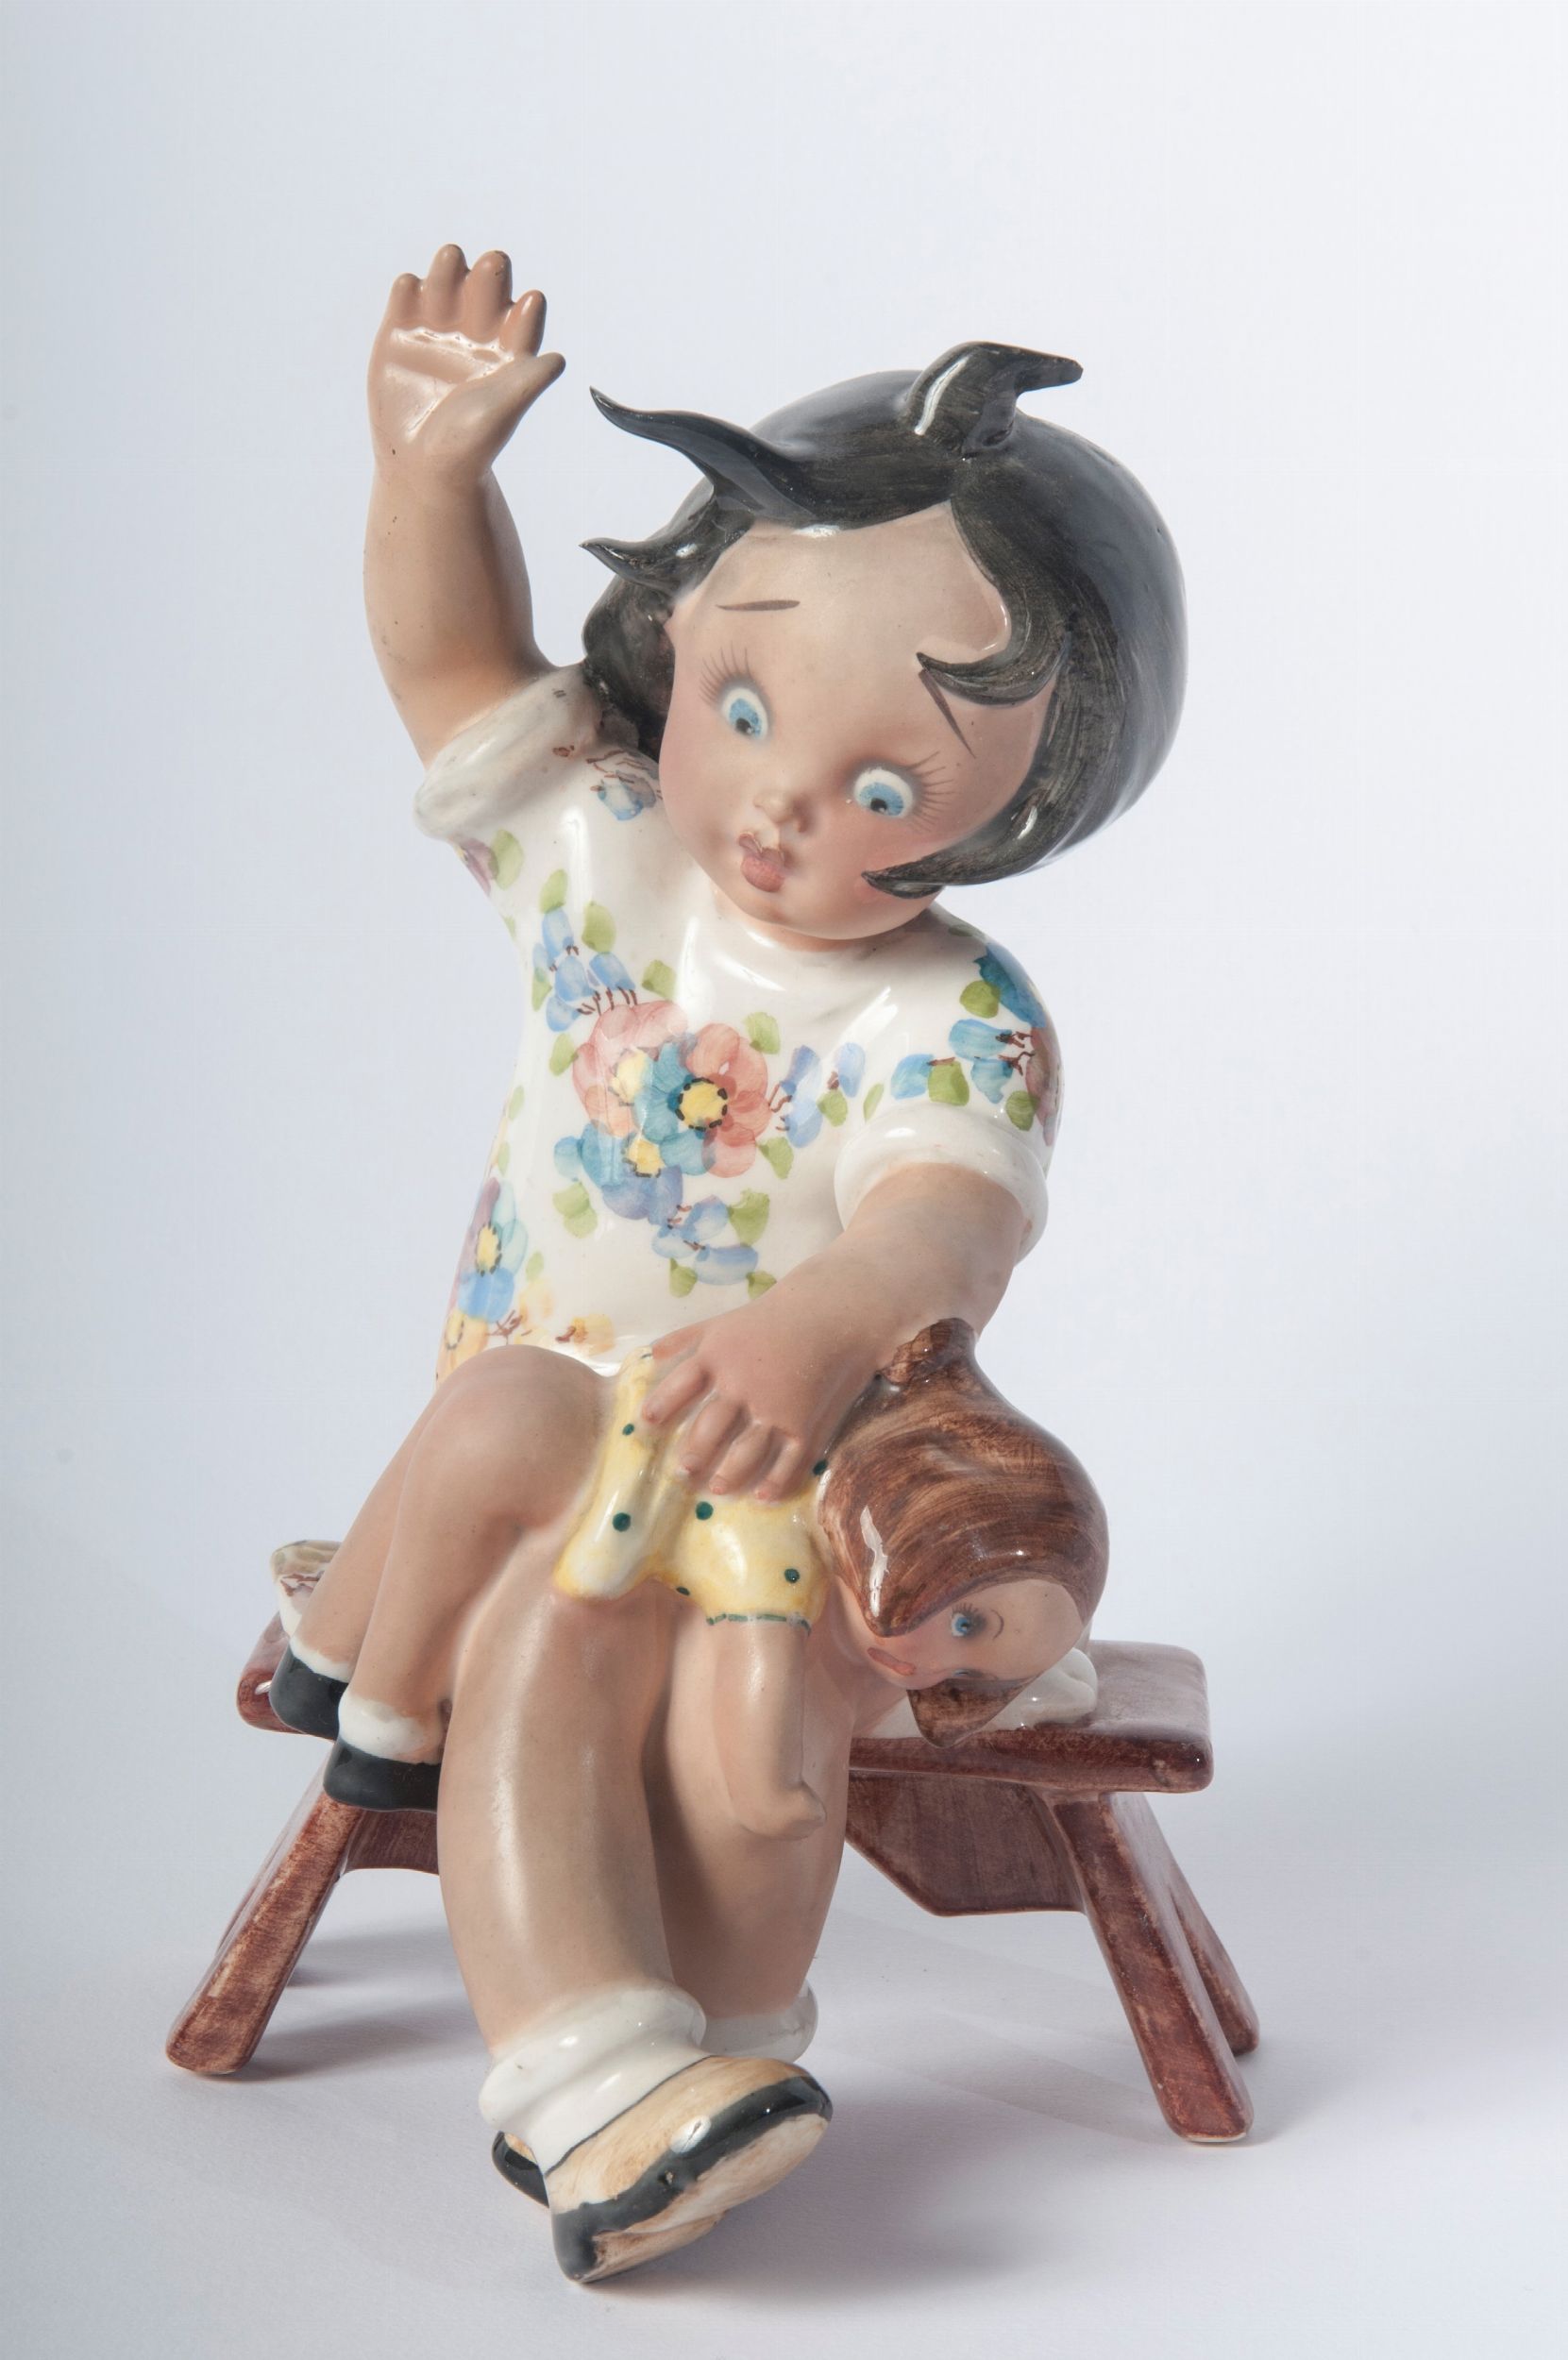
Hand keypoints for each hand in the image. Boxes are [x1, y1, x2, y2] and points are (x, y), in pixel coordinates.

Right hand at [368, 244, 563, 481]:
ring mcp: (439, 325)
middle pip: (486, 288)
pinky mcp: (401, 328)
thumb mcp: (501, 414)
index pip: (524, 318)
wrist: (422, 463)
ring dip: (449, 268)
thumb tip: (558, 361)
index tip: (533, 302)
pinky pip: (406, 297)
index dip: (529, 310)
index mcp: (509, 348)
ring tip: (451, 259)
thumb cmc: (471, 444)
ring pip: (446, 282)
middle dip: (491, 275)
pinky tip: (411, 288)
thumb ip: (526, 384)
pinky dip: (408, 288)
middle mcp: (477, 330)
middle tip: (494, 265)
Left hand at [640, 1289, 891, 1501]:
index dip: (662, 1405)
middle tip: (681, 1471)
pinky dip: (775, 1481)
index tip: (646, 1423)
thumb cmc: (771, 1319)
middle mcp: (742, 1384)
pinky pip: (787, 1460)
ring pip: (745, 1450)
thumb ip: (686, 1337)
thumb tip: (648, 1355)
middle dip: (694, 1452)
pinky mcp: (804, 1423)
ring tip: (716, 1488)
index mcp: (719, 1356)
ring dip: (728, 1473)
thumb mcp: (724, 1321)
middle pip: (710, 1426)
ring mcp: (774, 1407)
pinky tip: (763, 1496)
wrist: (833, 1314)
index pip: (681, 1384)